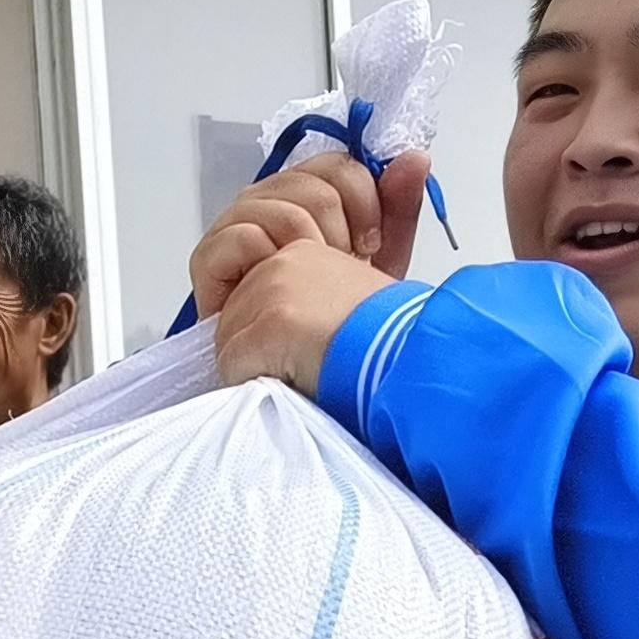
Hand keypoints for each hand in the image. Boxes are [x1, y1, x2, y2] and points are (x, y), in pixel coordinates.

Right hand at [188, 151, 430, 393]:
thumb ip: (397, 207)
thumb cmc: (329, 311)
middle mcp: (269, 198)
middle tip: (343, 268)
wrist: (297, 361)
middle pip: (314, 186)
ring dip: (307, 252)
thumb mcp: (380, 259)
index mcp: (305, 191)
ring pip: (283, 211)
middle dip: (341, 231)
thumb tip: (414, 159)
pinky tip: (277, 288)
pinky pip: (244, 237)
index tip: (371, 242)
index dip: (364, 198)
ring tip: (313, 285)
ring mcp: (237, 223)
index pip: (337, 165)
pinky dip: (268, 262)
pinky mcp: (210, 255)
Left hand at [213, 239, 397, 393]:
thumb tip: (314, 296)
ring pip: (229, 343)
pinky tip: (293, 381)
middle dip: (256, 350)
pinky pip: (233, 366)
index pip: (253, 297)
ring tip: (301, 372)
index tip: (302, 347)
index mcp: (304, 254)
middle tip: (300, 363)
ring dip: (256, 367)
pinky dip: (254, 384)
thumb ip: (326, 286)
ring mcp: (273, 292)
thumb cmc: (391, 337)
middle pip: (234, 318)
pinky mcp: (269, 325)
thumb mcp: (360, 296)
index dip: (269, 333)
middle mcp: (284, 264)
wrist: (408, 351)